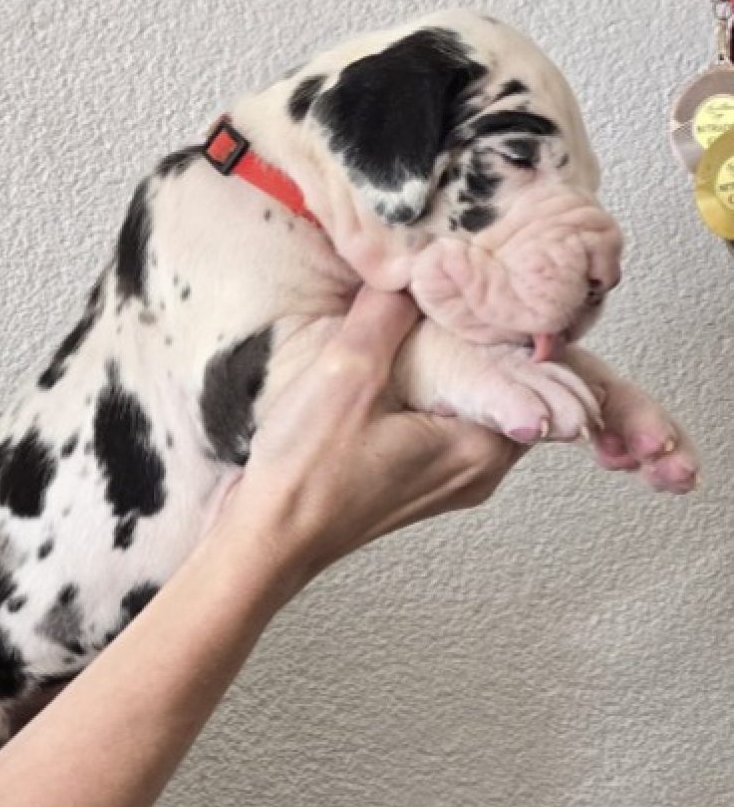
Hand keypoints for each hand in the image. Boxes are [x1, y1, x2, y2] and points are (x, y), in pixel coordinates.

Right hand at [220, 287, 523, 586]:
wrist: (268, 538)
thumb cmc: (308, 475)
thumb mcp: (348, 373)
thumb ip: (385, 314)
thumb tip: (409, 267)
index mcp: (483, 446)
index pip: (539, 372)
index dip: (511, 319)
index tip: (483, 281)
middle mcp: (478, 468)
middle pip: (509, 385)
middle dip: (482, 337)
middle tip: (451, 289)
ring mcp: (447, 478)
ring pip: (472, 400)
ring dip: (453, 362)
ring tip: (420, 318)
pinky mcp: (415, 480)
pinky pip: (443, 419)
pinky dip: (429, 388)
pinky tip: (393, 364)